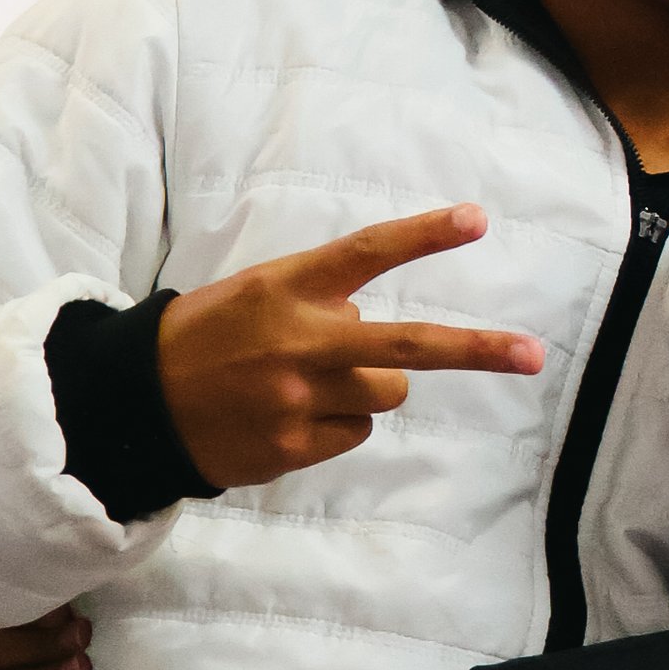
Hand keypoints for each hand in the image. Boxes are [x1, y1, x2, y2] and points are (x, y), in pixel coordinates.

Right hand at [157, 207, 544, 491]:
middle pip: (407, 346)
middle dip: (477, 351)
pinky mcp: (294, 449)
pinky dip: (336, 422)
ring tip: (305, 382)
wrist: (135, 406)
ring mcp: (298, 399)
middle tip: (533, 355)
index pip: (366, 253)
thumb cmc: (207, 337)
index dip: (424, 235)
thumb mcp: (256, 293)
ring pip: (384, 394)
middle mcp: (299, 341)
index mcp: (287, 288)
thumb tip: (372, 317)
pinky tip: (289, 416)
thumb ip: (318, 297)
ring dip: (366, 387)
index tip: (476, 220)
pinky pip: (354, 431)